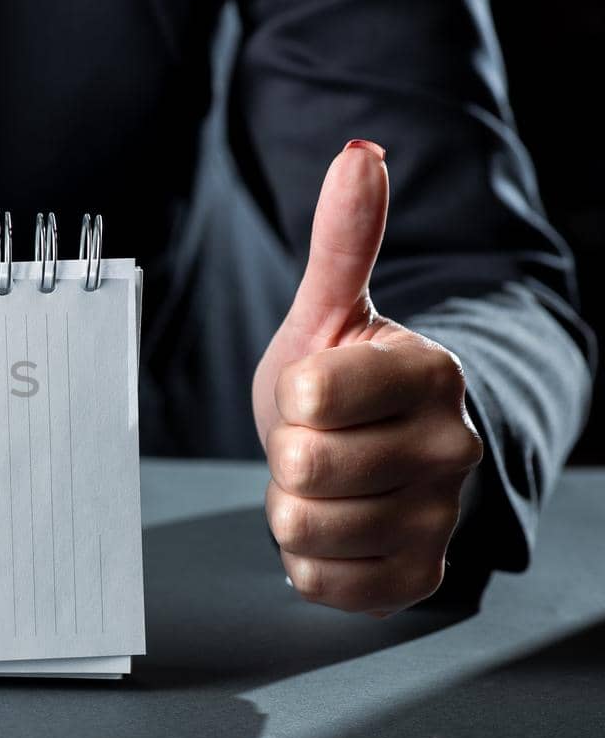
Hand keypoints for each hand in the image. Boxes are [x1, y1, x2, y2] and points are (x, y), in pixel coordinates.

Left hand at [252, 140, 482, 615]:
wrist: (371, 456)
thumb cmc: (342, 381)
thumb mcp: (329, 312)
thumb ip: (343, 241)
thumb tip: (359, 155)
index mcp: (432, 373)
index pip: (316, 393)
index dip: (295, 395)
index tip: (317, 390)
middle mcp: (450, 449)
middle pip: (305, 465)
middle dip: (286, 453)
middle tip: (314, 440)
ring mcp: (439, 519)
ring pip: (305, 528)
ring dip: (292, 506)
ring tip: (321, 482)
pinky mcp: (416, 578)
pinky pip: (323, 582)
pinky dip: (307, 560)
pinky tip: (332, 527)